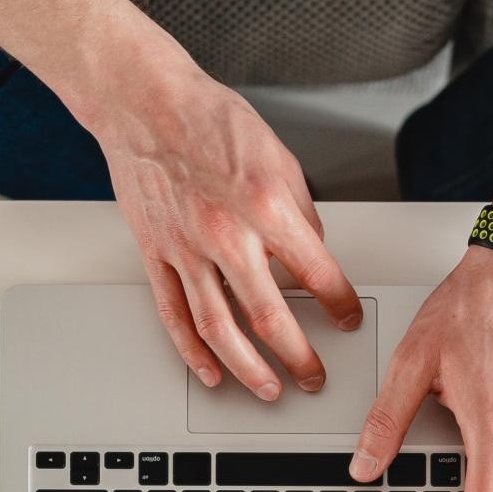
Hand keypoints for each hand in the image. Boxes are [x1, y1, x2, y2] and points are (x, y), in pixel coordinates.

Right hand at [93, 62, 362, 396]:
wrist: (145, 103)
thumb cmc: (210, 119)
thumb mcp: (280, 157)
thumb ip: (301, 211)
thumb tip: (313, 251)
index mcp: (267, 208)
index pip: (317, 275)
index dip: (339, 305)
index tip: (347, 319)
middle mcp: (227, 235)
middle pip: (270, 318)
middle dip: (299, 356)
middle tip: (313, 375)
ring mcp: (186, 249)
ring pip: (219, 329)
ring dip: (248, 368)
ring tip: (269, 389)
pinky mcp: (155, 253)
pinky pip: (174, 314)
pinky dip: (192, 351)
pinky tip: (210, 371)